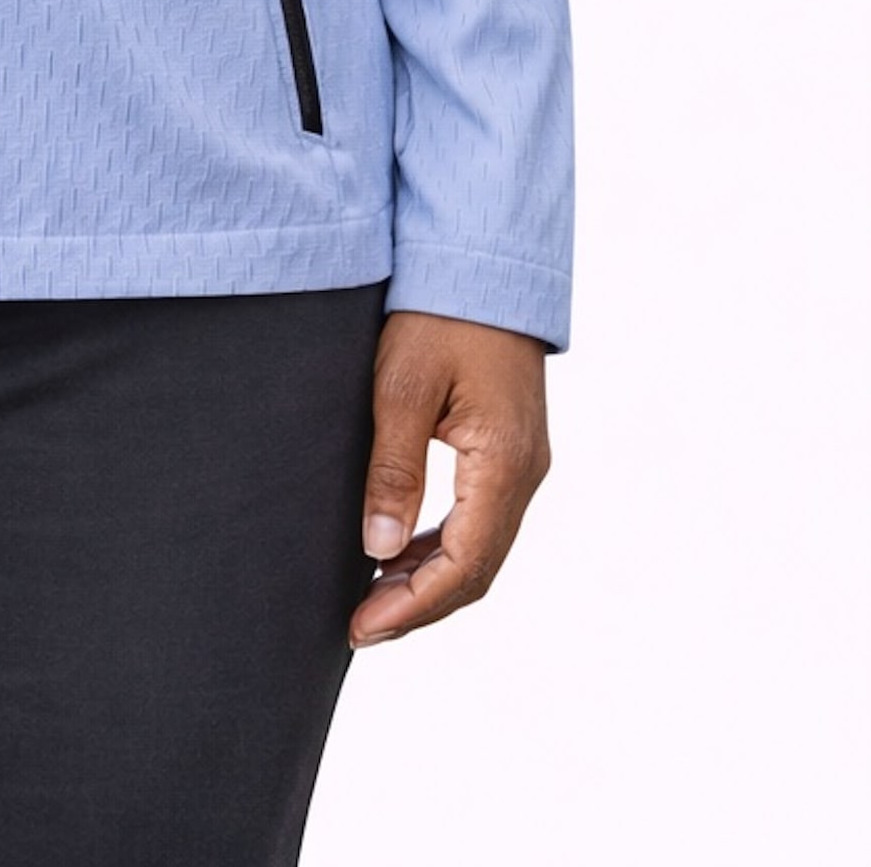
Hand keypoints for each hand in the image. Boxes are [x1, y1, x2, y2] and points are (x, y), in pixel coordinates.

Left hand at [352, 308, 549, 646]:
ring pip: (480, 547)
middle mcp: (525, 473)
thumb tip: (379, 547)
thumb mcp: (403, 387)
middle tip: (361, 626)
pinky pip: (481, 518)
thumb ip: (395, 469)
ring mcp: (523, 462)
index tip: (364, 628)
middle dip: (419, 604)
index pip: (464, 564)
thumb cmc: (438, 314)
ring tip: (372, 597)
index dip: (413, 605)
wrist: (484, 260)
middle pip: (477, 568)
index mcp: (505, 464)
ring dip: (430, 578)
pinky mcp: (510, 448)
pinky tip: (400, 549)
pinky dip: (442, 545)